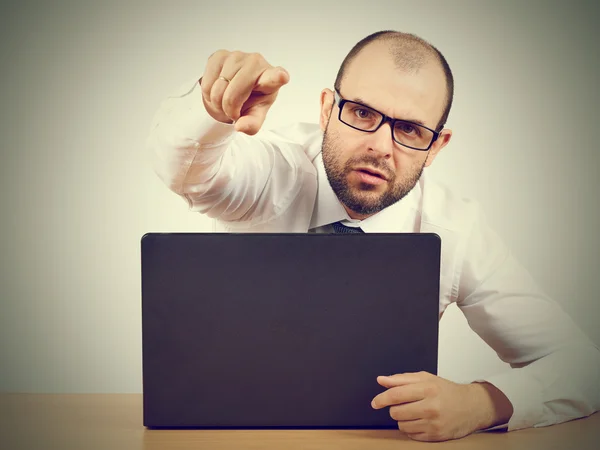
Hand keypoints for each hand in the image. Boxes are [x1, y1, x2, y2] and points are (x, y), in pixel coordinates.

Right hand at [200, 50, 289, 134]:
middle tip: (233, 111)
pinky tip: (217, 92)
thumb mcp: (254, 116)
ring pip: (218, 88)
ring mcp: (237, 56)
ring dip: (217, 102)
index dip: (278, 77)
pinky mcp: (220, 55)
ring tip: (225, 102)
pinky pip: (207, 82)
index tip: (282, 76)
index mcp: (270, 78)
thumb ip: (251, 124)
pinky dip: (208, 94)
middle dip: (229, 109)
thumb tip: (240, 126)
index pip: (275, 77)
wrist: (234, 88)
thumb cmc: (250, 100)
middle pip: (233, 94)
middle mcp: (255, 62)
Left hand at [371, 372, 512, 441]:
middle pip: (396, 412)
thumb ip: (401, 379)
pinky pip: (412, 435)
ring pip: (402, 425)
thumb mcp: (425, 378)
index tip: (375, 402)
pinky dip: (412, 428)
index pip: (396, 395)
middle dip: (395, 409)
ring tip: (415, 412)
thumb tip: (381, 380)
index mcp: (427, 388)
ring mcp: (434, 423)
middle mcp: (431, 406)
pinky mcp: (436, 436)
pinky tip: (421, 421)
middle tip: (405, 405)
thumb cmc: (447, 391)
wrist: (472, 406)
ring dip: (403, 419)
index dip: (381, 399)